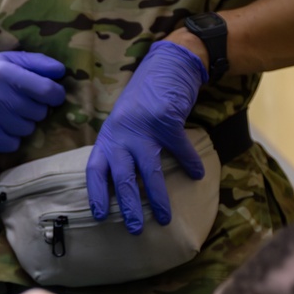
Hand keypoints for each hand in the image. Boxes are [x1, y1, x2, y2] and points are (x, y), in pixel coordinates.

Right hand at [0, 52, 66, 152]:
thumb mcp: (11, 60)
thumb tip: (61, 72)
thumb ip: (38, 63)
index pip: (46, 90)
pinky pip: (13, 144)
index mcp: (4, 72)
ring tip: (13, 113)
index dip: (56, 95)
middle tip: (26, 103)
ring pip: (27, 130)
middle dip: (38, 109)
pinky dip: (12, 137)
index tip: (53, 95)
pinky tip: (3, 126)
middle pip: (39, 112)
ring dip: (25, 123)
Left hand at [86, 40, 207, 233]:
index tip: (99, 216)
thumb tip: (124, 184)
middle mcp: (121, 134)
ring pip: (148, 170)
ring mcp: (143, 127)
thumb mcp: (123, 124)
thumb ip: (122, 149)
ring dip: (156, 197)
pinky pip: (179, 148)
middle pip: (122, 177)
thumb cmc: (144, 101)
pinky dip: (190, 163)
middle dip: (128, 206)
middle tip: (134, 229)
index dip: (96, 194)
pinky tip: (198, 175)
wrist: (165, 65)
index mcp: (108, 138)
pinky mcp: (165, 120)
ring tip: (164, 218)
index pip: (95, 170)